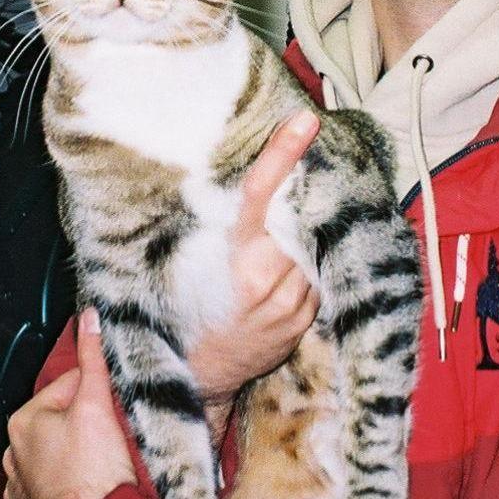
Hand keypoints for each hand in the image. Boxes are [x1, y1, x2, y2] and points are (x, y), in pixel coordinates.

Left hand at [3, 309, 135, 498]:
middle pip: (61, 420)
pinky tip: (87, 485)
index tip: (113, 403)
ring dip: (75, 454)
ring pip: (55, 454)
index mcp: (23, 421)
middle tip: (110, 433)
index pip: (67, 385)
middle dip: (85, 422)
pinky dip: (67, 484)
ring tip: (101, 462)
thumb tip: (89, 320)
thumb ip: (92, 357)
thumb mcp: (97, 402)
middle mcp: (13, 454)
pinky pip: (51, 487)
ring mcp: (20, 487)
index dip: (97, 390)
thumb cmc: (94, 474)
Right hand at [189, 110, 321, 429]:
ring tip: (270, 245)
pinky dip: (302, 264)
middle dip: (296, 196)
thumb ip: (216, 223)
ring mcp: (293, 302)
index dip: (284, 152)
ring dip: (300, 234)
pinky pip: (314, 275)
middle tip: (291, 179)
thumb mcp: (189, 261)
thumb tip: (237, 178)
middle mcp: (271, 279)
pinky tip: (279, 270)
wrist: (199, 378)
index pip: (264, 193)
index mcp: (236, 257)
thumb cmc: (184, 312)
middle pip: (297, 215)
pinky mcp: (306, 319)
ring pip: (310, 245)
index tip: (306, 120)